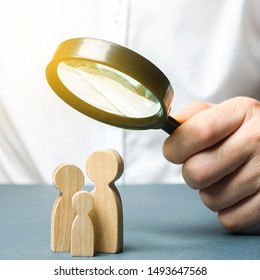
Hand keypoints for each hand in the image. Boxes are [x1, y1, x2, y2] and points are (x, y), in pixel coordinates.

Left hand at [163, 97, 259, 231]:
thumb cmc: (244, 131)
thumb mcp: (225, 113)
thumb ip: (195, 115)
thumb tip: (170, 126)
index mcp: (242, 113)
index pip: (199, 132)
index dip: (175, 146)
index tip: (172, 152)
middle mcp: (257, 140)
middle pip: (197, 171)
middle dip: (190, 172)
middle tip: (202, 165)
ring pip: (210, 199)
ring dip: (208, 191)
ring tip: (223, 177)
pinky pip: (230, 219)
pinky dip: (226, 210)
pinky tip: (234, 193)